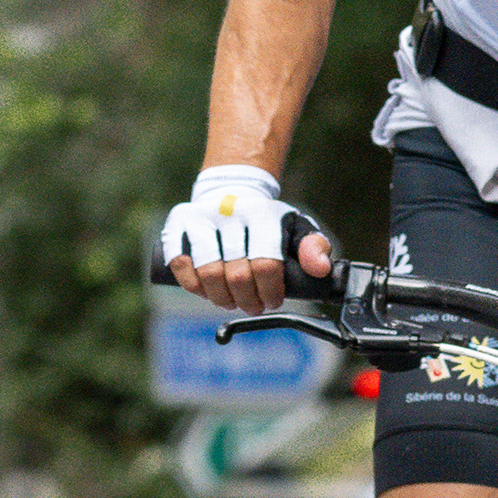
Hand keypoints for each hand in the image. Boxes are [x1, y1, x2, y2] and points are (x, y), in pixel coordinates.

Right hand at [160, 165, 334, 315]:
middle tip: (253, 306)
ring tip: (231, 302)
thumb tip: (320, 269)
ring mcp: (201, 216)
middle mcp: (230, 212)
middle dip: (248, 301)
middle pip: (237, 275)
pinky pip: (180, 264)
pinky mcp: (177, 223)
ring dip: (221, 299)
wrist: (233, 191)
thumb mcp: (296, 228)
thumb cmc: (267, 221)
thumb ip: (313, 247)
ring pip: (208, 274)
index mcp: (262, 214)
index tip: (272, 301)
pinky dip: (193, 286)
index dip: (270, 293)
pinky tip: (206, 292)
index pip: (266, 266)